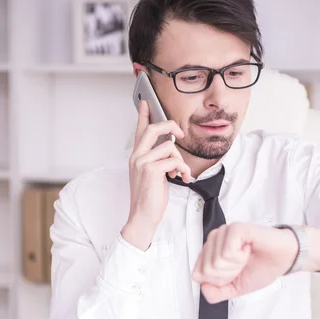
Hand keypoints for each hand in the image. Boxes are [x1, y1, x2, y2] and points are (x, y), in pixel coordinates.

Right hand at [122, 100, 190, 249]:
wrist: (142, 217)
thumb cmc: (149, 198)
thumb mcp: (152, 176)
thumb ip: (158, 161)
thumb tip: (171, 150)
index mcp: (136, 157)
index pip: (139, 130)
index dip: (144, 115)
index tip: (147, 102)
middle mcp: (137, 157)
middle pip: (154, 129)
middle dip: (171, 126)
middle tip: (181, 134)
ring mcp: (143, 163)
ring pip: (169, 147)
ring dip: (181, 160)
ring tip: (181, 173)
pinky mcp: (151, 170)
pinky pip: (173, 160)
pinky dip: (182, 169)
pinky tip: (182, 178)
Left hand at [192, 223, 298, 302]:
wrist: (283, 259)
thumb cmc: (261, 268)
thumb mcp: (234, 288)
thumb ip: (216, 293)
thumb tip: (203, 287)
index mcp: (210, 252)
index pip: (198, 274)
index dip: (218, 281)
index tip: (234, 273)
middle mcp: (214, 240)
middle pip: (206, 270)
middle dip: (228, 275)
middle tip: (242, 264)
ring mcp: (223, 232)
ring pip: (216, 262)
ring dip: (236, 266)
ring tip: (246, 256)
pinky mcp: (235, 229)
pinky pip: (227, 253)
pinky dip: (241, 258)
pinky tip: (248, 249)